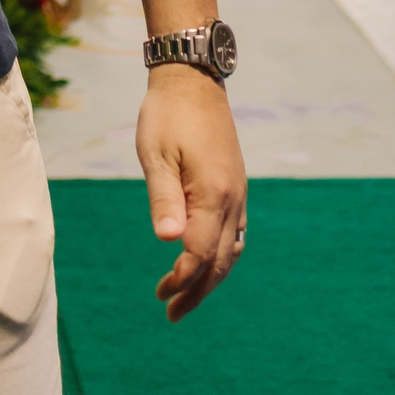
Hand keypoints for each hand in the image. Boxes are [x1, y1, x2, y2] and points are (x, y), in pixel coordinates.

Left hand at [137, 66, 246, 322]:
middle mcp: (233, 199)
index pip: (200, 252)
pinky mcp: (235, 186)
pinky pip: (235, 233)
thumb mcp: (156, 155)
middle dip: (197, 290)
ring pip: (231, 250)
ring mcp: (238, 193)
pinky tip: (205, 262)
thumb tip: (168, 242)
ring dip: (210, 277)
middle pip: (220, 260)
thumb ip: (163, 199)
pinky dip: (220, 256)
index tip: (161, 294)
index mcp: (214, 193)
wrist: (193, 81)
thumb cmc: (167, 116)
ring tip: (185, 297)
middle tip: (171, 314)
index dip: (183, 278)